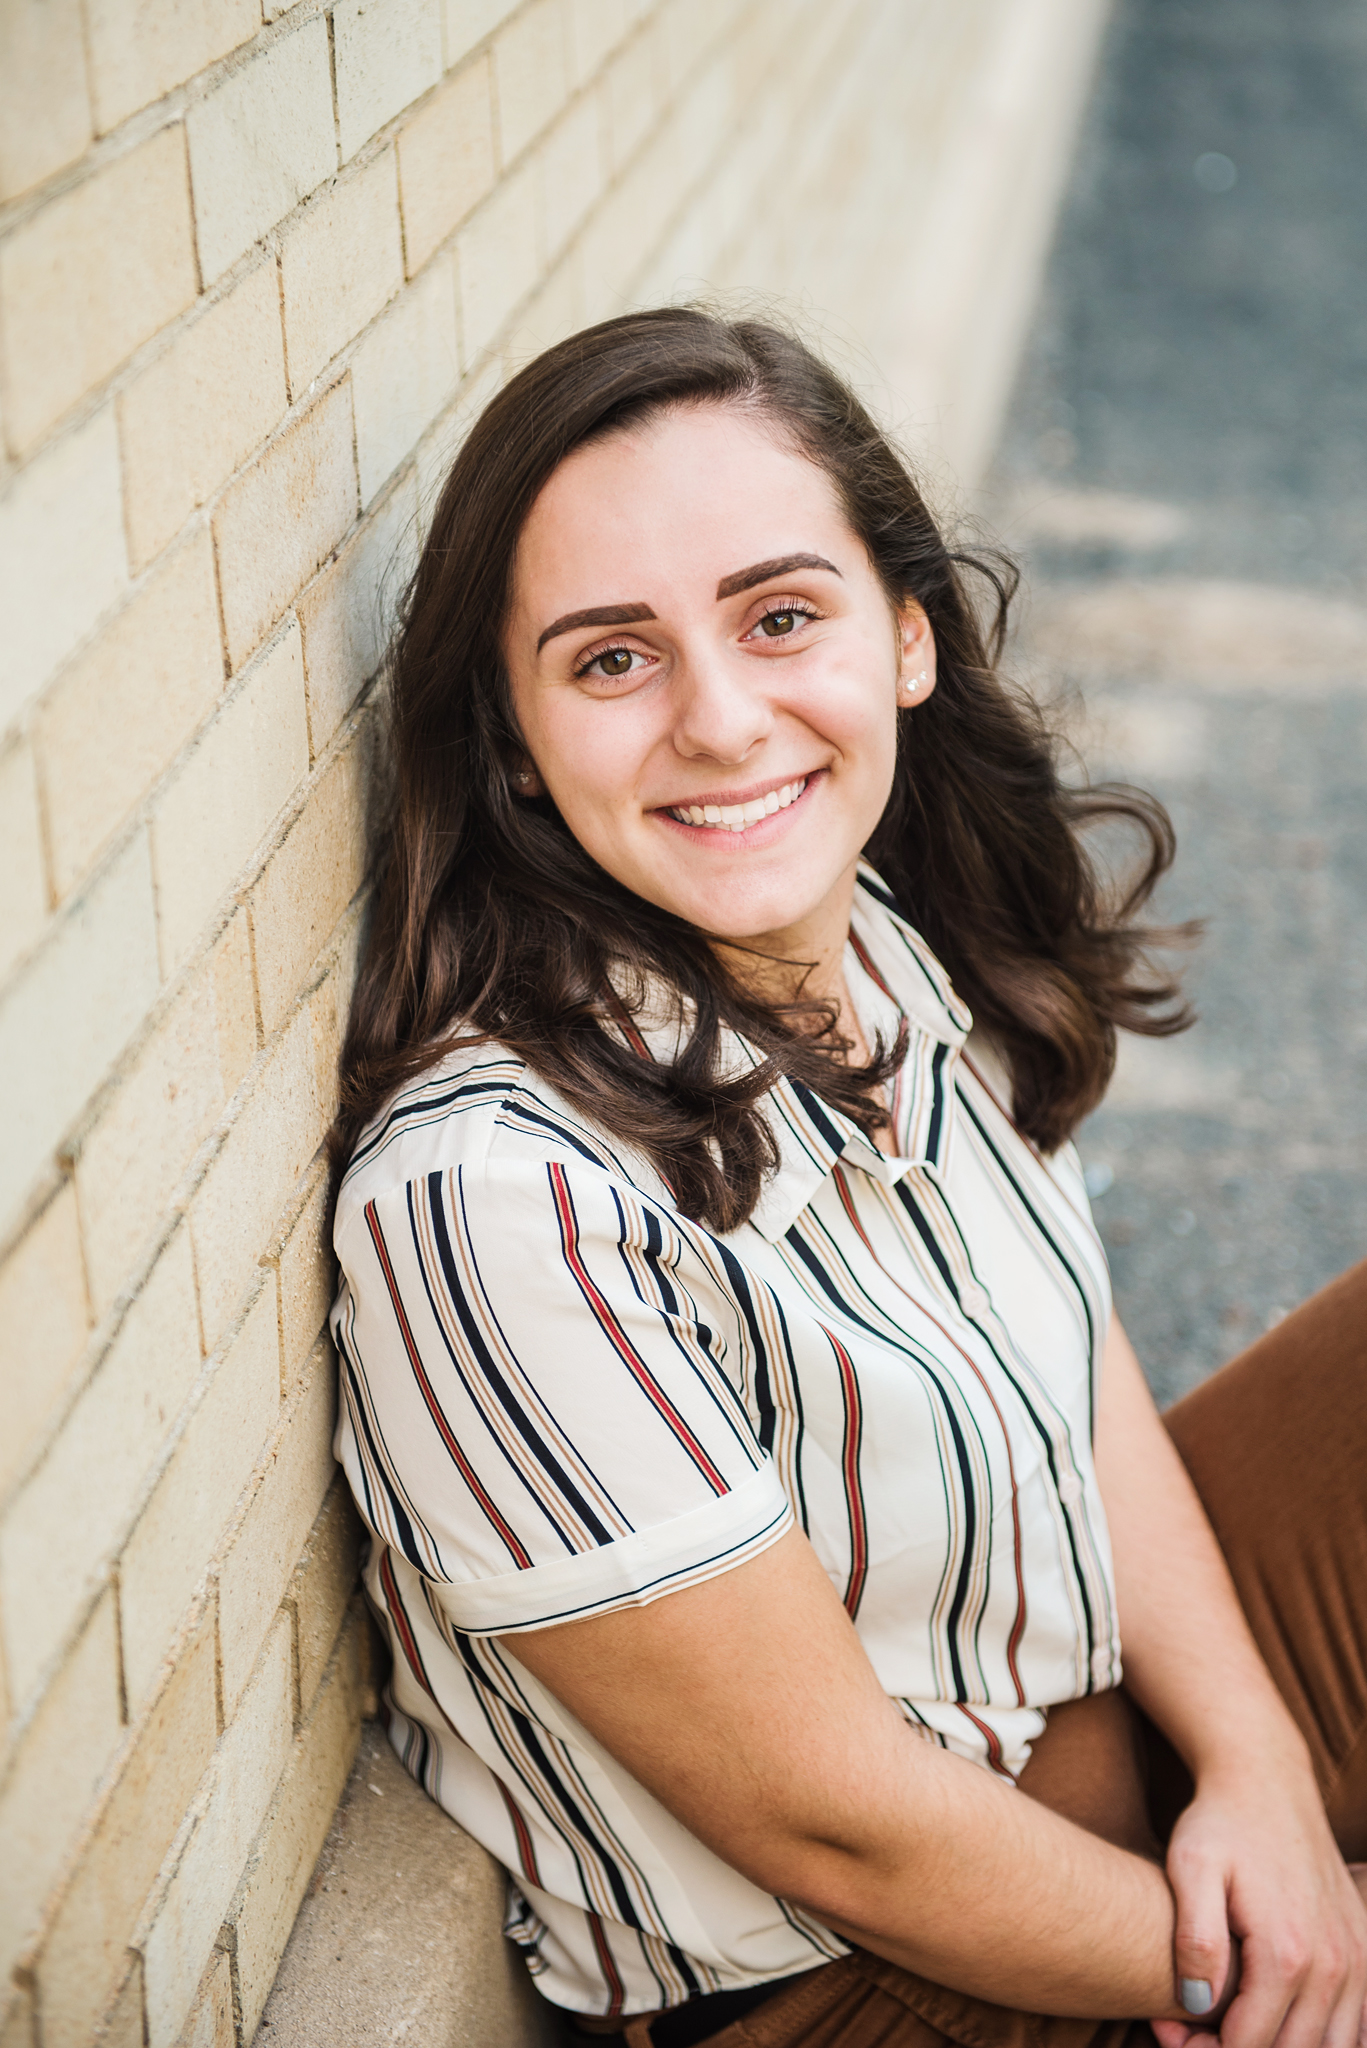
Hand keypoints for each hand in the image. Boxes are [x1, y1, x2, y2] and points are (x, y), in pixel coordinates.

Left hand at [1149, 1758, 1366, 2047]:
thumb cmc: (1220, 1823)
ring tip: (1229, 2025)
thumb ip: (1195, 1938)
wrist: (1266, 1781)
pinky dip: (1318, 2036)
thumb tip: (1196, 2005)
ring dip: (1281, 2047)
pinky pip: (1353, 2025)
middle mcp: (1333, 1965)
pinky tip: (1275, 2016)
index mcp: (1286, 1952)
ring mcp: (1356, 1960)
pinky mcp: (1363, 1951)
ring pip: (1330, 2047)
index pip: (1249, 2044)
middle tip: (1191, 2032)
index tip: (1168, 2030)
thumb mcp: (1190, 1867)